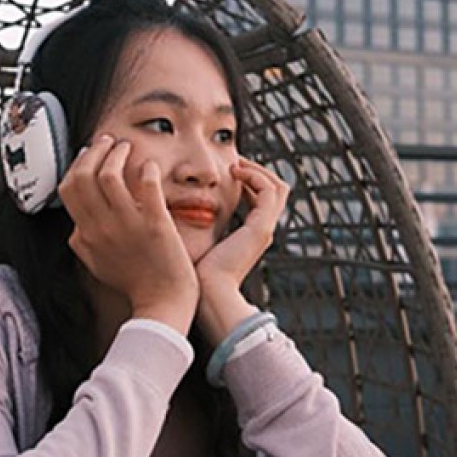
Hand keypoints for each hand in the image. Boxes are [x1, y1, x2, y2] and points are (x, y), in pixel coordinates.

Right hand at [58, 134, 198, 333]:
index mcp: (87, 234)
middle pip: (83, 176)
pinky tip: (150, 166)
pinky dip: (146, 169)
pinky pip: (146, 185)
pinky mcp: (155, 225)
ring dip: (117, 153)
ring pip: (109, 174)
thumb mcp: (97, 264)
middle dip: (94, 151)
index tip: (89, 155)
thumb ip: (83, 243)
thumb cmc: (133, 283)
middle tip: (108, 142)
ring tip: (127, 148)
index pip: (68, 188)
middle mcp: (102, 227)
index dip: (76, 165)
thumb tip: (75, 226)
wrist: (162, 302)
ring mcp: (128, 225)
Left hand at [195, 157, 289, 343]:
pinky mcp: (260, 228)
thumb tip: (180, 210)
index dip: (250, 181)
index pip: (262, 199)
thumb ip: (198, 227)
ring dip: (256, 170)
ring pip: (276, 187)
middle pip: (276, 190)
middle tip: (235, 161)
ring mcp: (264, 229)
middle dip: (257, 171)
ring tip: (235, 163)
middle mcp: (263, 230)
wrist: (207, 295)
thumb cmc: (196, 273)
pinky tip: (233, 172)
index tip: (228, 170)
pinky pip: (268, 191)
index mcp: (251, 235)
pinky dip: (254, 176)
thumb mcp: (199, 242)